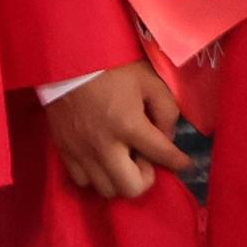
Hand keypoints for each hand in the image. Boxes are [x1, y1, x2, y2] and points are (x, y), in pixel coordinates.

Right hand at [46, 60, 190, 200]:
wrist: (67, 57)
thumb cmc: (111, 65)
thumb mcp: (148, 79)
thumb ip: (166, 110)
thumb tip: (166, 138)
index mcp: (129, 124)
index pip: (163, 155)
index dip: (178, 162)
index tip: (183, 163)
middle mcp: (105, 145)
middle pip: (131, 188)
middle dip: (145, 177)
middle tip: (144, 157)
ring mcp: (81, 150)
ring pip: (106, 189)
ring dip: (120, 177)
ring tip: (122, 156)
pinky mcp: (63, 149)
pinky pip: (82, 180)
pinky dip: (96, 175)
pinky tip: (101, 157)